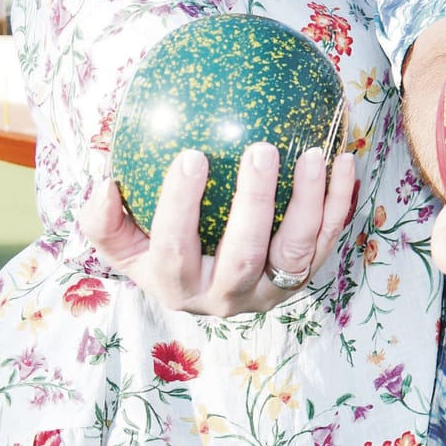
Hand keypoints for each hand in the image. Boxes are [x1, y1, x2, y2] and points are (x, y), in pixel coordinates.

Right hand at [82, 143, 357, 316]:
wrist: (208, 285)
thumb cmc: (158, 249)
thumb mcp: (123, 243)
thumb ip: (104, 219)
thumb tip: (101, 183)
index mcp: (176, 286)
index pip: (174, 249)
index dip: (180, 206)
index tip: (190, 154)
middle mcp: (226, 297)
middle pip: (244, 255)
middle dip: (254, 203)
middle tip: (261, 148)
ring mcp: (271, 290)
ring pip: (297, 251)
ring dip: (309, 201)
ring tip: (312, 153)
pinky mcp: (305, 276)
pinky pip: (329, 237)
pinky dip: (339, 201)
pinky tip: (344, 159)